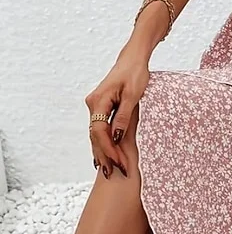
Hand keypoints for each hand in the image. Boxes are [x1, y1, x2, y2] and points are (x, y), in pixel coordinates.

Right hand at [85, 48, 149, 178]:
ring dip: (103, 151)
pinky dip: (103, 143)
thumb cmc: (135, 74)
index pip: (100, 131)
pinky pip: (99, 128)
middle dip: (104, 155)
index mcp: (99, 101)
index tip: (119, 162)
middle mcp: (93, 104)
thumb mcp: (134, 95)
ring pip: (96, 133)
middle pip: (95, 135)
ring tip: (108, 171)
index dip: (109, 149)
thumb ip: (124, 116)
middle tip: (112, 174)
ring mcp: (95, 105)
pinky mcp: (101, 107)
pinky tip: (104, 157)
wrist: (132, 59)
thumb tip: (117, 137)